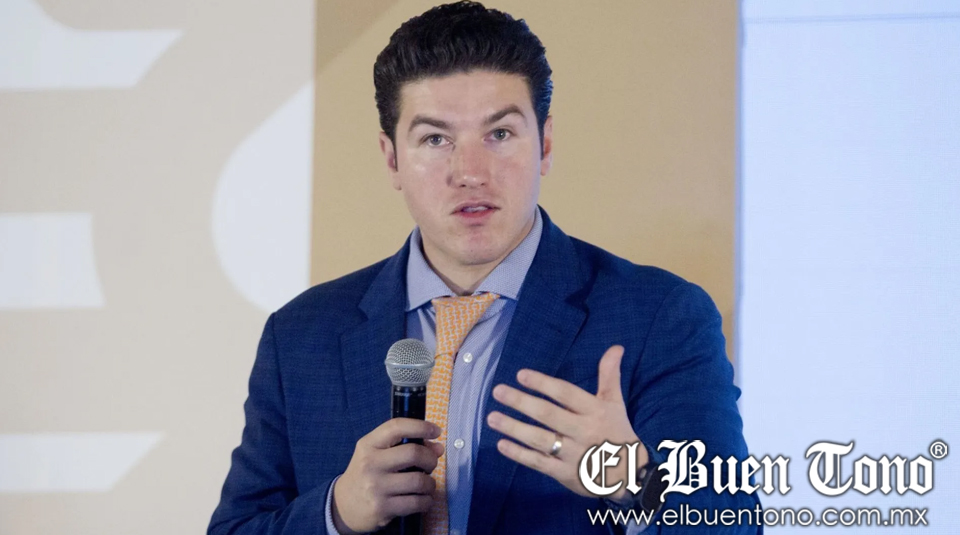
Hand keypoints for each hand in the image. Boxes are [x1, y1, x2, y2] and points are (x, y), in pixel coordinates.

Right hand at [332, 418, 444, 533]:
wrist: (344, 505)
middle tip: (431, 464)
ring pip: (419, 481)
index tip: (436, 431)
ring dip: (430, 483)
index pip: (396, 427)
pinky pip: (416, 502)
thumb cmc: (366, 474)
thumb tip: (438, 448)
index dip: (420, 426)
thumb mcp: (377, 454)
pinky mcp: (382, 508)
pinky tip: (424, 499)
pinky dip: (426, 501)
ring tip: (427, 485)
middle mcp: (371, 463)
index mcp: (369, 444)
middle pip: (413, 453)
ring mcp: (376, 487)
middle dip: (430, 458)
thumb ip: (405, 446)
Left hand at [486, 345, 645, 502]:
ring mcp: (573, 454)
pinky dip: (519, 454)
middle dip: (521, 402)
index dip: (543, 383)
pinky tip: (501, 444)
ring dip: (514, 428)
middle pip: (548, 415)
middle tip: (498, 391)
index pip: (566, 394)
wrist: (630, 474)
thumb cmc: (617, 431)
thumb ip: (610, 375)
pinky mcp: (565, 474)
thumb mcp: (615, 402)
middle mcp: (583, 431)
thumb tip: (615, 347)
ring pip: (540, 439)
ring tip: (492, 418)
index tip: (521, 375)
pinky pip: (539, 463)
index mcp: (595, 411)